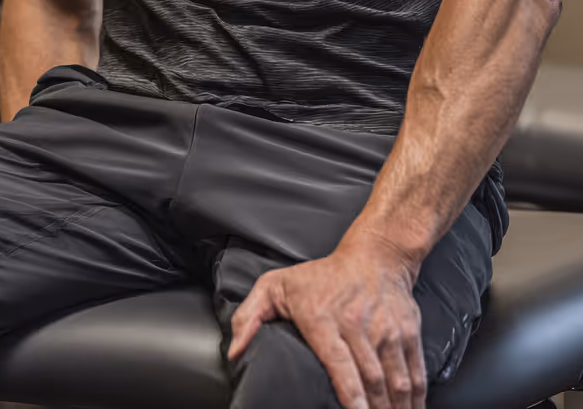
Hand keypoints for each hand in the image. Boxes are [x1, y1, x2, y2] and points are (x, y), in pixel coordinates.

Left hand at [227, 233, 425, 408]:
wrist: (374, 256)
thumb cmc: (320, 276)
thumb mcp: (276, 286)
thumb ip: (249, 317)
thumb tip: (234, 351)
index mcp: (322, 318)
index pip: (339, 363)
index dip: (350, 396)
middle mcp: (357, 324)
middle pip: (371, 379)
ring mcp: (387, 329)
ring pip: (396, 381)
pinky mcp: (408, 332)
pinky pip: (415, 373)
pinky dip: (416, 399)